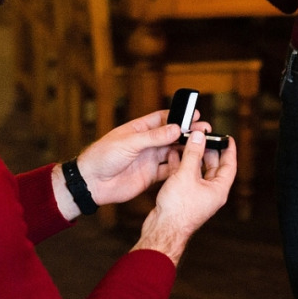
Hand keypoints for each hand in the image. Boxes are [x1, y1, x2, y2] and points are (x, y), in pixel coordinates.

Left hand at [72, 109, 205, 208]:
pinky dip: (179, 168)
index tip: (195, 115)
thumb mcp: (129, 143)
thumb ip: (153, 137)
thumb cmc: (103, 156)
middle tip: (205, 131)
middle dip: (188, 134)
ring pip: (172, 153)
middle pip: (171, 136)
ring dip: (186, 151)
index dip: (179, 117)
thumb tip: (176, 128)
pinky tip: (191, 166)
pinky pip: (168, 171)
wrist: (92, 183)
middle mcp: (146, 144)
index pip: (163, 119)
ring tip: (203, 148)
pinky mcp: (150, 176)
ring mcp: (148, 160)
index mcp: (139, 130)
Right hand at [134, 131, 235, 263]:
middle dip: (208, 151)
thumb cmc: (178, 209)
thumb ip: (193, 154)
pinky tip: (173, 155)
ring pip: (197, 171)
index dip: (229, 151)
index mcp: (218, 190)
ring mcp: (196, 195)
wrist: (163, 229)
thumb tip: (199, 137)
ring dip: (192, 157)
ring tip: (187, 142)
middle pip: (213, 167)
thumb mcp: (187, 175)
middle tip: (203, 137)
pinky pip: (185, 177)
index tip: (228, 138)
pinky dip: (180, 165)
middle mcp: (210, 193)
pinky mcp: (183, 196)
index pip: (229, 166)